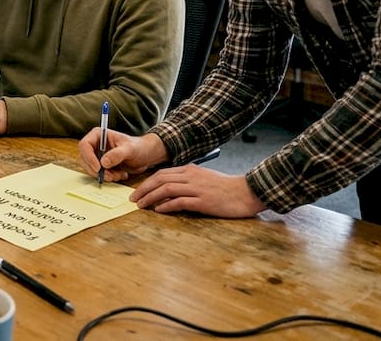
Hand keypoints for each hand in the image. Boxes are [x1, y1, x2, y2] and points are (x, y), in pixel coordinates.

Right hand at [79, 130, 167, 182]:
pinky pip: (98, 174)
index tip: (98, 168)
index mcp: (99, 135)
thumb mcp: (129, 149)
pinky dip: (108, 177)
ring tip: (119, 175)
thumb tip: (103, 162)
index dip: (88, 157)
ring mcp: (97, 156)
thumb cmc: (139, 147)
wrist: (145, 155)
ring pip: (90, 168)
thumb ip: (117, 154)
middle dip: (96, 170)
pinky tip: (121, 174)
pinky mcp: (102, 165)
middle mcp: (95, 145)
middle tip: (110, 176)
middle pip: (84, 159)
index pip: (84, 145)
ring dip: (104, 175)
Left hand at [130, 166, 266, 217]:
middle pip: (160, 179)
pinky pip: (180, 201)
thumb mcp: (204, 179)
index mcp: (190, 170)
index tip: (137, 191)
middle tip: (133, 199)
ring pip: (166, 189)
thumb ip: (187, 181)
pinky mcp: (203, 200)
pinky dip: (166, 205)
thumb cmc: (226, 188)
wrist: (247, 192)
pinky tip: (158, 210)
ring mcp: (197, 188)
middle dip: (143, 189)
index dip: (147, 182)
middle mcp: (191, 176)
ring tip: (141, 205)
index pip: (162, 173)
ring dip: (151, 197)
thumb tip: (169, 190)